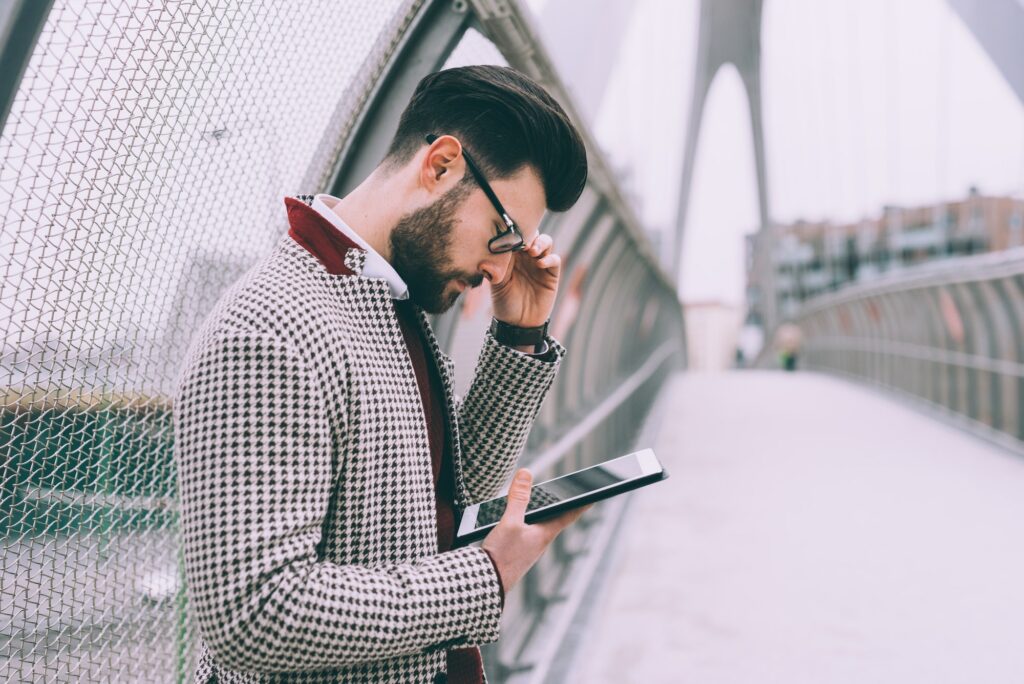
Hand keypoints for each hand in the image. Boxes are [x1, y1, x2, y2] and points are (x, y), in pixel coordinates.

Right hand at [481, 468, 588, 592]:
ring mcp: (527, 549)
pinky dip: (522, 522)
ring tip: (539, 501)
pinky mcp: (514, 554)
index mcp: (545, 534)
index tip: (594, 495)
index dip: (581, 504)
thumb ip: (518, 497)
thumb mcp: (510, 522)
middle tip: (567, 493)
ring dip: (539, 514)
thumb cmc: (501, 556)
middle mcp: (539, 542)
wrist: (485, 585)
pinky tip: (510, 520)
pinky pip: (523, 533)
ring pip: (537, 526)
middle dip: (559, 506)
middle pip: (553, 519)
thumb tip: (527, 473)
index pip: (568, 514)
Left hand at [490, 234, 559, 328]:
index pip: (516, 235)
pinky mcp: (551, 274)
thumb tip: (494, 248)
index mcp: (512, 255)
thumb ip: (498, 264)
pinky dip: (549, 258)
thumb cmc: (504, 303)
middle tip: (523, 242)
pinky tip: (540, 264)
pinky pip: (554, 259)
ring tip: (532, 251)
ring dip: (540, 242)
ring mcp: (539, 264)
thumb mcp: (497, 282)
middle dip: (529, 234)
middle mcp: (526, 257)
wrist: (518, 324)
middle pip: (533, 234)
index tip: (511, 235)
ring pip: (545, 242)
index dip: (515, 232)